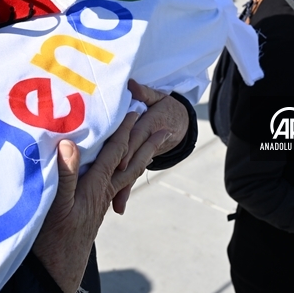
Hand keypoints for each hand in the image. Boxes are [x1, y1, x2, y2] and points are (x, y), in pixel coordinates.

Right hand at [32, 112, 138, 292]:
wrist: (57, 271)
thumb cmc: (53, 239)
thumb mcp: (56, 205)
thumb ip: (65, 175)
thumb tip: (72, 144)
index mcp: (96, 186)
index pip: (114, 153)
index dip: (124, 131)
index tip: (134, 111)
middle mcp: (103, 192)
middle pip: (129, 163)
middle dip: (145, 144)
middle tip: (164, 129)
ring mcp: (99, 202)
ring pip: (124, 175)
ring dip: (139, 158)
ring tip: (152, 146)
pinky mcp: (92, 210)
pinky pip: (114, 185)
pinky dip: (121, 173)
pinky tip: (119, 174)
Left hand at [110, 80, 188, 213]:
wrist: (180, 122)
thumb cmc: (163, 106)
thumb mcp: (158, 96)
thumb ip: (145, 92)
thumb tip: (131, 85)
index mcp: (149, 125)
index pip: (137, 137)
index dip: (129, 147)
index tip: (120, 160)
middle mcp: (146, 142)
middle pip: (134, 158)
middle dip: (124, 173)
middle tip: (113, 188)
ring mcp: (143, 154)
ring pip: (133, 171)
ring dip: (125, 188)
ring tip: (118, 205)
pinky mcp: (139, 162)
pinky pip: (131, 175)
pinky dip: (125, 190)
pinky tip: (119, 207)